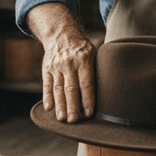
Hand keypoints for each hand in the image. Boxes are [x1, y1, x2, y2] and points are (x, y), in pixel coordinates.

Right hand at [26, 3, 96, 122]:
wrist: (61, 34)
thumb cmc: (83, 49)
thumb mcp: (94, 53)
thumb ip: (97, 70)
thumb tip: (109, 91)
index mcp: (84, 60)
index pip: (87, 83)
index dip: (88, 99)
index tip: (89, 113)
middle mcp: (69, 63)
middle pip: (71, 88)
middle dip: (72, 106)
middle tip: (74, 121)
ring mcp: (56, 66)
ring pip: (58, 88)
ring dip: (60, 105)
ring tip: (62, 119)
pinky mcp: (47, 69)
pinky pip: (47, 84)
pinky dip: (47, 97)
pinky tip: (49, 108)